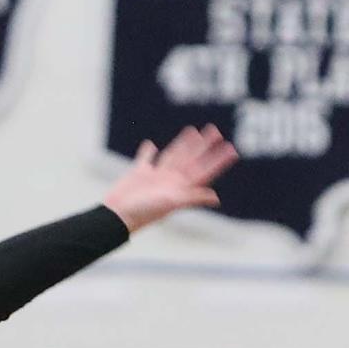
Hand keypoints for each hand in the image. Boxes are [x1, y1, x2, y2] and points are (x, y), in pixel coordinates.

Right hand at [103, 124, 237, 233]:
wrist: (117, 216)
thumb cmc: (143, 212)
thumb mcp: (170, 203)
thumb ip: (192, 198)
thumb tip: (215, 197)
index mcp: (180, 187)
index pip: (204, 171)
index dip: (218, 160)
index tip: (231, 149)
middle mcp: (170, 180)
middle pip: (192, 159)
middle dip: (204, 146)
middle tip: (216, 131)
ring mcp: (155, 177)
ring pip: (173, 155)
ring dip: (183, 144)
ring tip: (193, 131)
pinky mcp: (138, 174)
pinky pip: (145, 159)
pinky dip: (148, 152)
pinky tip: (151, 145)